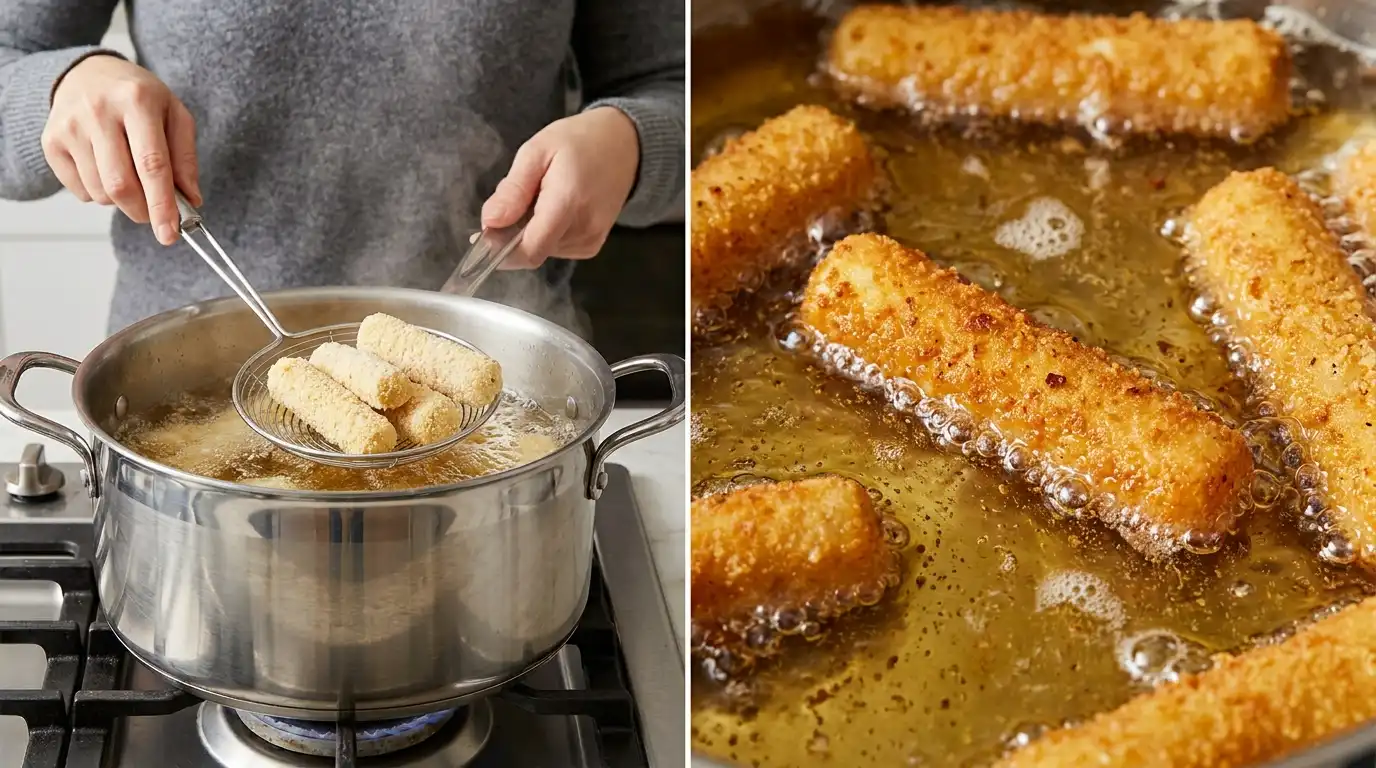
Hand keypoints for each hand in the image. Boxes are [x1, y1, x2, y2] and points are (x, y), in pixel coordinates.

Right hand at [42, 55, 199, 245]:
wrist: (88, 73)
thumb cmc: (138, 98)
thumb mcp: (175, 115)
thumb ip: (185, 159)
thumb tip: (190, 200)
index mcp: (137, 101)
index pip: (151, 164)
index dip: (162, 205)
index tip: (170, 234)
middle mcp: (98, 111)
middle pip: (121, 185)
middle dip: (143, 210)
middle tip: (154, 212)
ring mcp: (69, 126)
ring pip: (100, 193)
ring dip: (122, 201)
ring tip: (129, 176)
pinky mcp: (50, 141)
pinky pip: (80, 191)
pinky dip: (99, 193)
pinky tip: (105, 168)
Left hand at [481, 107, 639, 268]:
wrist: (624, 146)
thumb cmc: (578, 141)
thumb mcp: (536, 151)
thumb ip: (513, 189)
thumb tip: (489, 222)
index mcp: (568, 203)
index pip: (530, 250)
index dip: (500, 250)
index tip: (483, 235)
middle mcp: (584, 229)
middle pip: (532, 250)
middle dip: (513, 232)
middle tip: (521, 195)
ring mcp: (591, 241)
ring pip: (541, 250)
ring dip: (530, 231)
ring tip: (542, 196)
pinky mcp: (592, 246)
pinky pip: (555, 249)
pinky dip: (546, 233)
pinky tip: (555, 208)